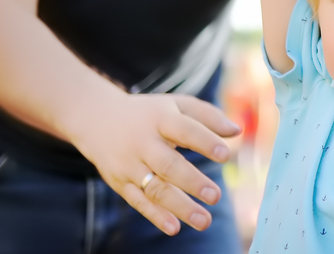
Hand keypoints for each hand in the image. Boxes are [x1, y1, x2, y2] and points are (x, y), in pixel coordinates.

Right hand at [67, 92, 240, 235]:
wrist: (96, 119)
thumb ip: (207, 116)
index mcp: (160, 119)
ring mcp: (129, 164)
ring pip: (154, 188)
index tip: (225, 154)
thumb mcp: (176, 105)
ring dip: (179, 207)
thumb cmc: (148, 113)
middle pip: (168, 164)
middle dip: (192, 181)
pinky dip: (155, 216)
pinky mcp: (119, 182)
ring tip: (203, 220)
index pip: (185, 130)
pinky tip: (174, 227)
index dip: (205, 141)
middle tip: (216, 196)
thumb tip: (236, 131)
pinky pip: (138, 202)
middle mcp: (143, 143)